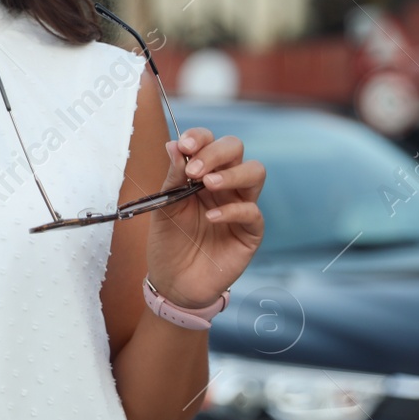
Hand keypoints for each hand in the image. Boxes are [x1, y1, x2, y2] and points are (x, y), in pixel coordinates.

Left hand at [145, 126, 264, 308]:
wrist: (173, 281)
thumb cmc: (168, 241)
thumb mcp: (164, 206)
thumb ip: (172, 178)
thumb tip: (174, 145)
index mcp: (202, 174)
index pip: (210, 142)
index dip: (200, 138)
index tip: (184, 146)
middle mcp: (225, 185)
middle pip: (236, 150)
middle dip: (217, 152)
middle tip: (194, 170)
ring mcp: (240, 206)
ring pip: (255, 173)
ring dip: (231, 174)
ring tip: (207, 184)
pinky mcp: (250, 232)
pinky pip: (252, 213)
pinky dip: (232, 210)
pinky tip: (211, 216)